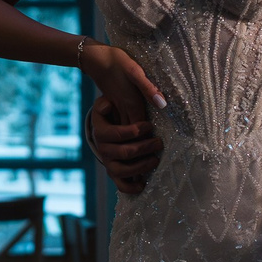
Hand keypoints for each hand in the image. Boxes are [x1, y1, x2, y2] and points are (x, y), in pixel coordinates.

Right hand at [83, 53, 164, 193]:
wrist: (104, 91)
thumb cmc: (118, 83)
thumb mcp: (130, 77)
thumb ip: (144, 87)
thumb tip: (162, 103)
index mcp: (99, 124)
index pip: (117, 134)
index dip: (135, 133)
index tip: (149, 127)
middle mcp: (100, 142)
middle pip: (123, 153)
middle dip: (144, 149)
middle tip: (158, 142)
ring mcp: (106, 155)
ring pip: (121, 169)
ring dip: (141, 166)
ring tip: (156, 159)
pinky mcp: (113, 163)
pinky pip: (118, 179)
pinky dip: (130, 185)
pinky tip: (143, 184)